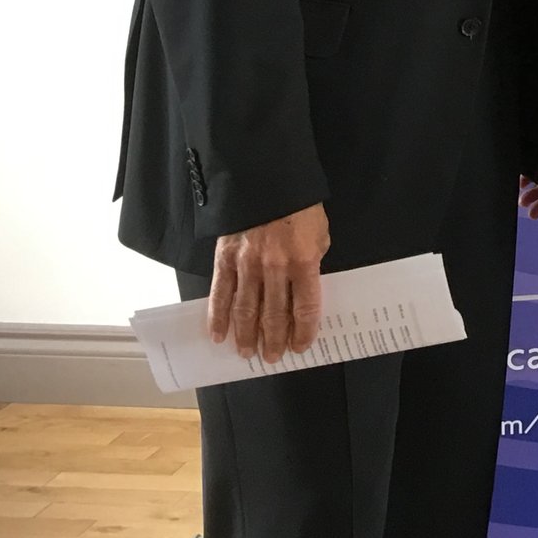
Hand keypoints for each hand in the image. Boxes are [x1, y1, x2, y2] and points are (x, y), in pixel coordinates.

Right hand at [206, 203, 329, 360]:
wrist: (268, 180)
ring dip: (246, 335)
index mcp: (304, 262)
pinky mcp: (225, 258)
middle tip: (271, 357)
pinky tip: (218, 334)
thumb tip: (302, 291)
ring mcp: (247, 264)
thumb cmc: (300, 208)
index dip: (303, 331)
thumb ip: (312, 264)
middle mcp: (275, 267)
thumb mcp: (320, 235)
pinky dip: (218, 317)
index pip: (305, 307)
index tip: (300, 346)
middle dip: (273, 340)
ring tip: (247, 352)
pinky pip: (220, 294)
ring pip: (245, 310)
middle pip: (273, 315)